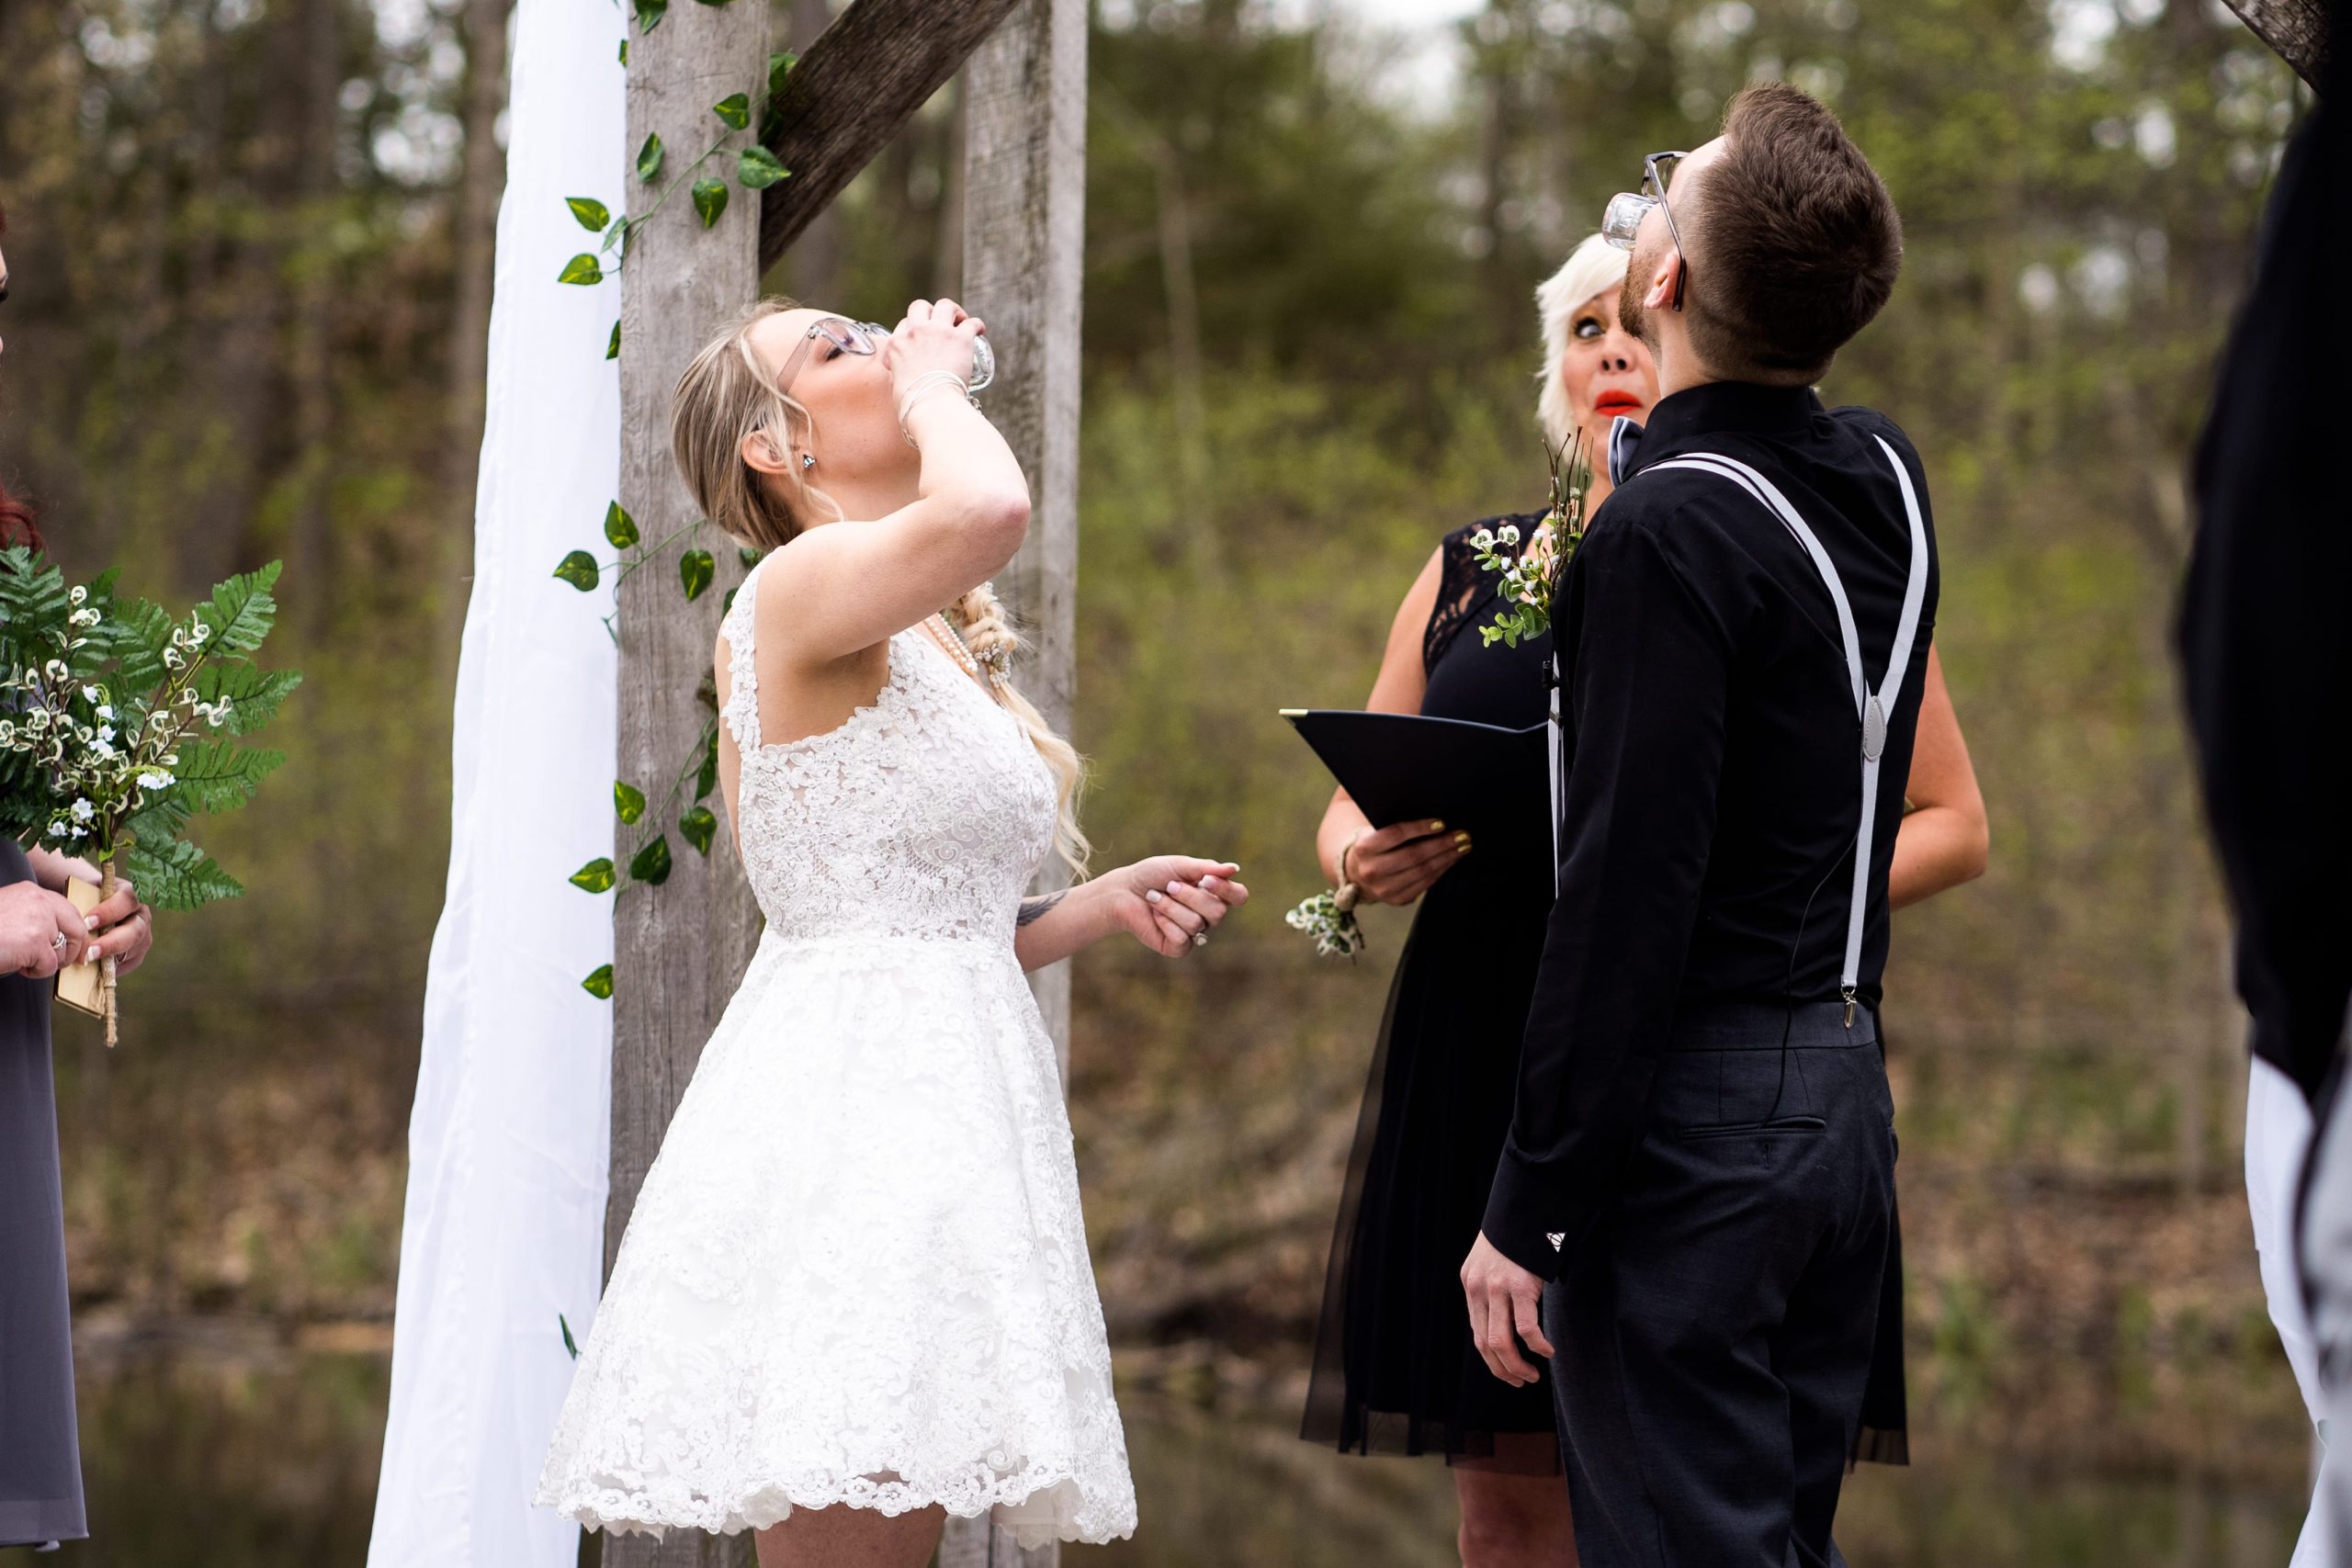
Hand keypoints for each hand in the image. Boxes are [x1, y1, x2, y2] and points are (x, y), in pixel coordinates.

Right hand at [0, 881, 93, 978]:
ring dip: (46, 962)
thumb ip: (33, 916)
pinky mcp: (36, 943)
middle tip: (63, 963)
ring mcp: (40, 921)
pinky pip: (50, 966)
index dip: (75, 930)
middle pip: (77, 928)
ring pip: (63, 950)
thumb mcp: (9, 912)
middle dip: (73, 949)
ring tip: (22, 960)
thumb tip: (58, 935)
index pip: (68, 910)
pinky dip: (36, 972)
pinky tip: (17, 966)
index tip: (76, 945)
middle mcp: (39, 902)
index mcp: (31, 891)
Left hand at [81, 877, 153, 975]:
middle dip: (113, 942)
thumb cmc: (85, 898)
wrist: (91, 907)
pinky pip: (129, 962)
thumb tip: (69, 913)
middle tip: (90, 951)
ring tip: (89, 962)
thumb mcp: (83, 893)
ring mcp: (142, 935)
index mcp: (130, 894)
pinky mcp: (137, 952)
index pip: (127, 901)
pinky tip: (95, 969)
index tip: (87, 922)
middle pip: (136, 930)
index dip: (110, 912)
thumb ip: (80, 900)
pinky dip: (113, 966)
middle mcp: (141, 915)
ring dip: (111, 957)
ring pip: (134, 948)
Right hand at [884, 297, 985, 400]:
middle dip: (930, 311)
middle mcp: (916, 331)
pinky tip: (979, 331)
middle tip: (940, 323)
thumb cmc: (913, 402)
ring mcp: (939, 331)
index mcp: (897, 343)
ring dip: (954, 311)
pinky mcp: (961, 338)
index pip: (905, 325)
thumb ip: (901, 374)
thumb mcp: (897, 382)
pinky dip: (977, 325)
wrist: (931, 404)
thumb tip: (907, 381)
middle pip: (920, 306)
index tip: (922, 341)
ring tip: (961, 321)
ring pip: (945, 305)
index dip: (914, 330)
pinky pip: (972, 322)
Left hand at [1108, 855, 1248, 956]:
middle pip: (1218, 912)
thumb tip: (1234, 869)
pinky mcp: (1178, 947)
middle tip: (1170, 886)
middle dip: (1189, 896)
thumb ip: (1206, 868)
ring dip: (1170, 907)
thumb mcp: (1179, 866)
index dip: (1227, 890)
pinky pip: (1182, 938)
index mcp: (1214, 894)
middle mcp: (1208, 915)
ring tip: (1155, 898)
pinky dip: (1164, 922)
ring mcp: (1195, 933)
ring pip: (1196, 923)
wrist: (1123, 891)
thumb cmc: (1152, 875)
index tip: (1205, 880)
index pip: (1239, 897)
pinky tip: (1154, 917)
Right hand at [1346, 818, 1471, 905]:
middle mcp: (1371, 870)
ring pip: (1422, 871)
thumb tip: (1425, 804)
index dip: (1420, 828)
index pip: (1395, 834)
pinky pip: (1425, 884)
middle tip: (1462, 835)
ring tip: (1462, 846)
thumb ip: (1391, 819)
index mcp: (1364, 847)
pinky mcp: (1396, 899)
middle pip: (1413, 855)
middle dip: (1441, 844)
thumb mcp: (1372, 829)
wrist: (1356, 873)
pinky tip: (1451, 860)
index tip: (1441, 823)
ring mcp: (1384, 888)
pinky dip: (1441, 870)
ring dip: (1447, 858)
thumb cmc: (1372, 844)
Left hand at [1461, 1231, 1553, 1386]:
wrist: (1524, 1206)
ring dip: (1517, 1366)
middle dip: (1503, 1370)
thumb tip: (1505, 1315)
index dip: (1492, 1359)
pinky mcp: (1519, 1285)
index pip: (1477, 1333)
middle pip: (1485, 1344)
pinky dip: (1537, 1346)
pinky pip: (1525, 1328)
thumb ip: (1493, 1286)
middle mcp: (1479, 1288)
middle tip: (1520, 1381)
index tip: (1507, 1371)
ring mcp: (1497, 1288)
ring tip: (1532, 1376)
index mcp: (1471, 1284)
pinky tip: (1547, 1352)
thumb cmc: (1515, 1235)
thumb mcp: (1492, 1260)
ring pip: (1500, 1342)